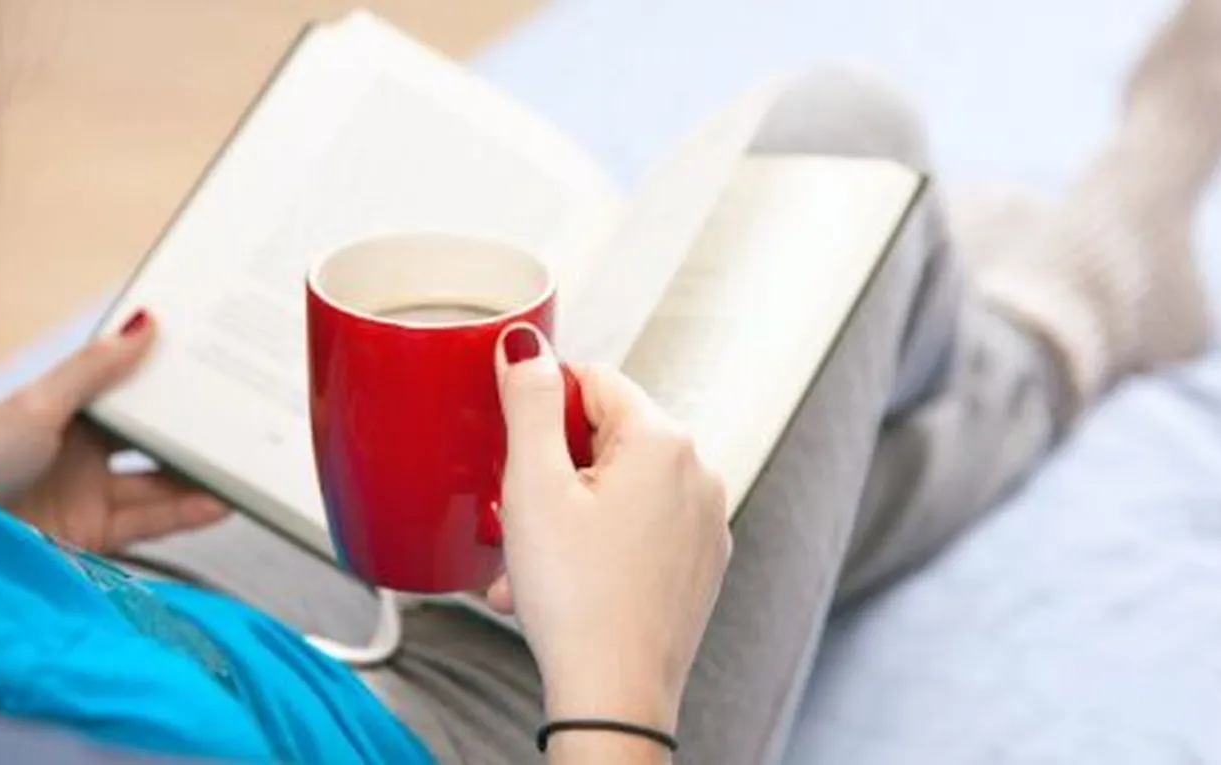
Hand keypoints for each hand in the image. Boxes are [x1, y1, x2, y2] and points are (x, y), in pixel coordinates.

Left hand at [0, 311, 226, 552]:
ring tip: (243, 465)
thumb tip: (145, 322)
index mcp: (62, 412)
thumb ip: (93, 370)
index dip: (165, 382)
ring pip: (157, 483)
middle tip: (242, 418)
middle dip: (193, 431)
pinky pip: (151, 522)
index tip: (211, 367)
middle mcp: (80, 452)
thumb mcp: (37, 406)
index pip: (125, 392)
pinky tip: (219, 503)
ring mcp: (89, 495)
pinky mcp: (96, 536)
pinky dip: (186, 514)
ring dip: (198, 476)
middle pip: (149, 440)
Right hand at [489, 324, 730, 744]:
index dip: (543, 410)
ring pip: (620, 487)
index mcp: (663, 440)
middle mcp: (699, 472)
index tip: (515, 449)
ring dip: (569, 513)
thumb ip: (529, 402)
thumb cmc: (577, 599)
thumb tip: (527, 345)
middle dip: (554, 469)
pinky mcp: (699, 560)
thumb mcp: (533, 485)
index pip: (592, 381)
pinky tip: (565, 581)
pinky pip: (641, 527)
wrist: (615, 697)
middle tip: (519, 516)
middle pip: (607, 435)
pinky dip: (600, 543)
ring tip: (533, 562)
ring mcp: (705, 519)